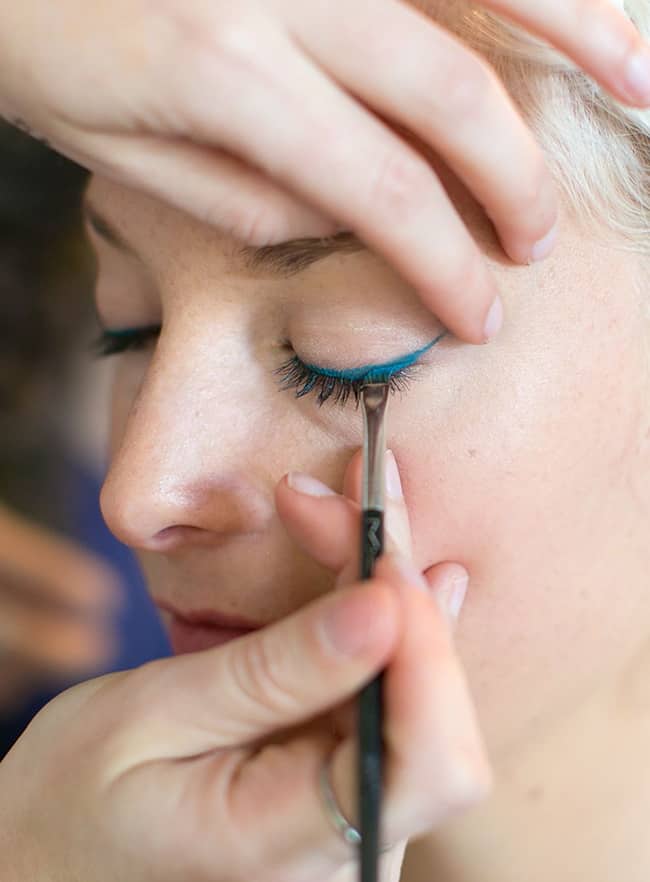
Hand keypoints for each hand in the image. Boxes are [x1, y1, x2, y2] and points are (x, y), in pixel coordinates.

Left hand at [0, 1, 645, 342]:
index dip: (443, 261)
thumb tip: (336, 221)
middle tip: (539, 244)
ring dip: (574, 25)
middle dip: (512, 179)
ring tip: (642, 82)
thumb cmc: (33, 42)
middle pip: (447, 90)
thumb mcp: (116, 156)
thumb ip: (237, 196)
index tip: (480, 313)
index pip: (380, 186)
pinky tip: (575, 0)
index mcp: (226, 74)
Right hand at [0, 453, 488, 881]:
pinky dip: (377, 618)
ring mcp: (357, 824)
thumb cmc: (73, 802)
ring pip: (422, 694)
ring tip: (338, 509)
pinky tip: (363, 559)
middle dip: (399, 588)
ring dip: (387, 588)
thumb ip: (273, 674)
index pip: (431, 761)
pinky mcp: (346, 787)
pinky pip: (392, 697)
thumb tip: (384, 605)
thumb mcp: (150, 720)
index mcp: (297, 850)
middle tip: (334, 498)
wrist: (58, 855)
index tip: (375, 548)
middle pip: (436, 713)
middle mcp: (353, 851)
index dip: (427, 644)